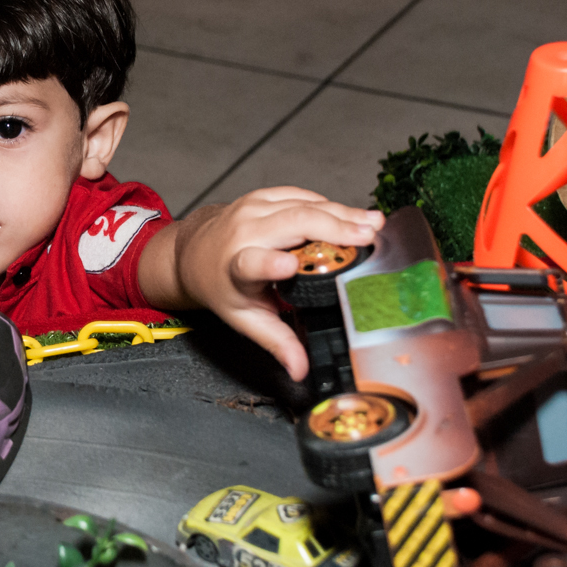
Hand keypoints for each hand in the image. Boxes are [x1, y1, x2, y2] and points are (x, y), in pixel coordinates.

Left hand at [173, 187, 382, 380]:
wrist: (193, 250)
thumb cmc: (220, 284)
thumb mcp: (244, 318)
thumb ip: (277, 343)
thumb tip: (301, 370)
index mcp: (236, 267)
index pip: (252, 263)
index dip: (270, 263)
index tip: (290, 265)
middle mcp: (243, 232)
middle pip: (293, 223)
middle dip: (334, 228)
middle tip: (369, 238)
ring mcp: (253, 209)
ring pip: (304, 204)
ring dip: (342, 213)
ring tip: (373, 224)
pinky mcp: (264, 196)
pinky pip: (303, 196)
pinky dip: (331, 205)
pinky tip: (354, 214)